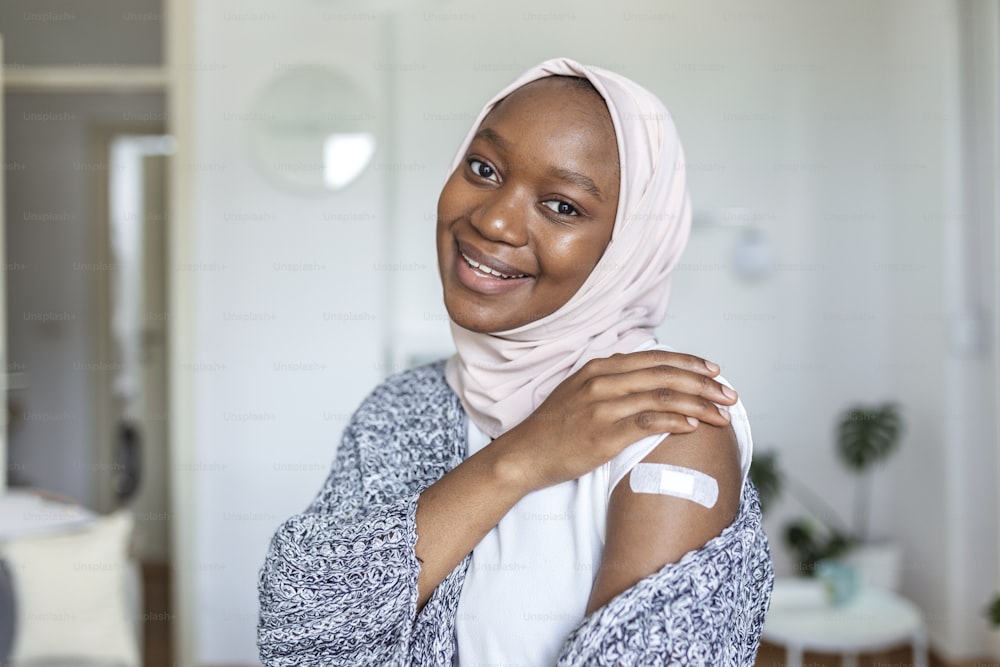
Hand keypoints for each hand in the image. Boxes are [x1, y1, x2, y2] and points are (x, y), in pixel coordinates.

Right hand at [497, 350, 737, 491]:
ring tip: (722, 413)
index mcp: (599, 367)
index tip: (714, 370)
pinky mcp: (604, 433)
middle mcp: (603, 381)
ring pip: (663, 396)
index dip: (689, 362)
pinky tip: (694, 425)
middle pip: (665, 375)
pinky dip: (675, 420)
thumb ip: (612, 382)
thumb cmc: (554, 428)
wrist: (524, 454)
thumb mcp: (580, 392)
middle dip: (703, 383)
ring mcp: (603, 406)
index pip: (655, 358)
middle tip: (729, 393)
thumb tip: (648, 381)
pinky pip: (648, 421)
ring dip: (699, 403)